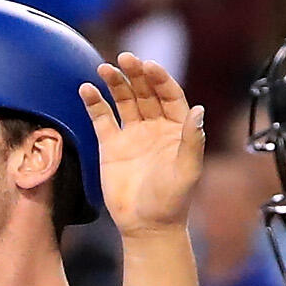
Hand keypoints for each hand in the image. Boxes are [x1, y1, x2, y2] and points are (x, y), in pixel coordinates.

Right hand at [84, 55, 203, 237]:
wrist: (146, 226)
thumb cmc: (172, 201)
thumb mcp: (188, 169)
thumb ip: (192, 139)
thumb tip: (198, 110)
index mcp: (176, 127)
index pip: (168, 93)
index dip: (159, 78)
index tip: (148, 66)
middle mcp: (154, 126)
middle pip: (144, 91)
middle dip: (134, 74)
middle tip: (124, 59)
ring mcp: (131, 134)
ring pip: (122, 100)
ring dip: (114, 83)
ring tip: (104, 68)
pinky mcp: (110, 146)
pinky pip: (101, 119)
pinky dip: (94, 103)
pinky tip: (87, 90)